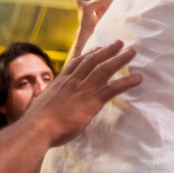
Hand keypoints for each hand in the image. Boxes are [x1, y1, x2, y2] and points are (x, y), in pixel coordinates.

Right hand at [23, 40, 142, 146]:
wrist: (36, 129)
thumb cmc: (35, 121)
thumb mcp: (39, 104)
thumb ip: (45, 99)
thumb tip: (43, 100)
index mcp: (60, 81)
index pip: (77, 62)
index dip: (89, 54)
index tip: (98, 48)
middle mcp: (73, 81)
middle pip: (93, 60)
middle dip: (108, 50)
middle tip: (120, 42)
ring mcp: (83, 90)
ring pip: (105, 69)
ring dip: (120, 59)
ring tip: (132, 52)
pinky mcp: (92, 101)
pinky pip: (113, 88)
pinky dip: (127, 82)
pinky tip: (138, 78)